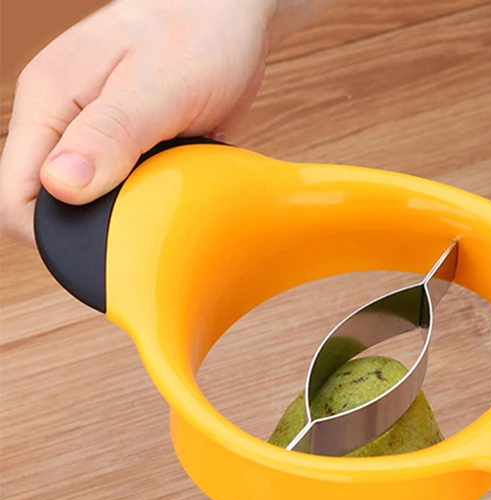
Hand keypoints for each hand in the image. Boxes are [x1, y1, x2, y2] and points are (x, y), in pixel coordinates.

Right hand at [0, 0, 333, 245]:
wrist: (231, 19)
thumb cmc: (197, 35)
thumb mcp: (154, 88)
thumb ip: (109, 136)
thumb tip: (62, 185)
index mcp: (49, 102)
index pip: (13, 193)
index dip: (46, 235)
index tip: (99, 249)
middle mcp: (65, 123)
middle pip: (49, 205)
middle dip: (88, 230)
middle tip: (140, 230)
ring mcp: (95, 137)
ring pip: (88, 204)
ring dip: (121, 219)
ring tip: (160, 210)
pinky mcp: (128, 150)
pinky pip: (123, 194)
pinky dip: (145, 205)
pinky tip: (170, 198)